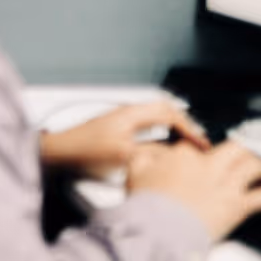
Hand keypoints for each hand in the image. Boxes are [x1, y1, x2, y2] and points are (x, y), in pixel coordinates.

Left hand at [42, 102, 208, 176]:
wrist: (60, 151)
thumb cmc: (84, 150)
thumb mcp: (123, 153)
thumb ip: (151, 151)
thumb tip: (172, 152)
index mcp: (131, 113)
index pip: (169, 112)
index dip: (189, 127)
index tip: (200, 141)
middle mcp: (126, 111)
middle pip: (163, 107)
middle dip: (183, 120)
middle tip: (197, 136)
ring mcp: (120, 118)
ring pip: (154, 114)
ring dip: (171, 123)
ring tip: (184, 137)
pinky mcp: (115, 127)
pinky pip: (145, 122)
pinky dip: (159, 128)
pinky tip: (161, 142)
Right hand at [129, 139, 260, 241]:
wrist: (160, 229)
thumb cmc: (147, 203)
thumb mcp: (134, 170)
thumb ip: (144, 156)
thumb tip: (148, 152)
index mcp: (184, 155)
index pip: (196, 143)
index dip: (197, 148)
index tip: (197, 154)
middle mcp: (209, 166)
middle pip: (235, 147)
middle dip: (240, 149)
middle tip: (240, 155)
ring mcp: (226, 185)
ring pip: (253, 166)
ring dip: (259, 166)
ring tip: (259, 170)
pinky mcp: (238, 206)